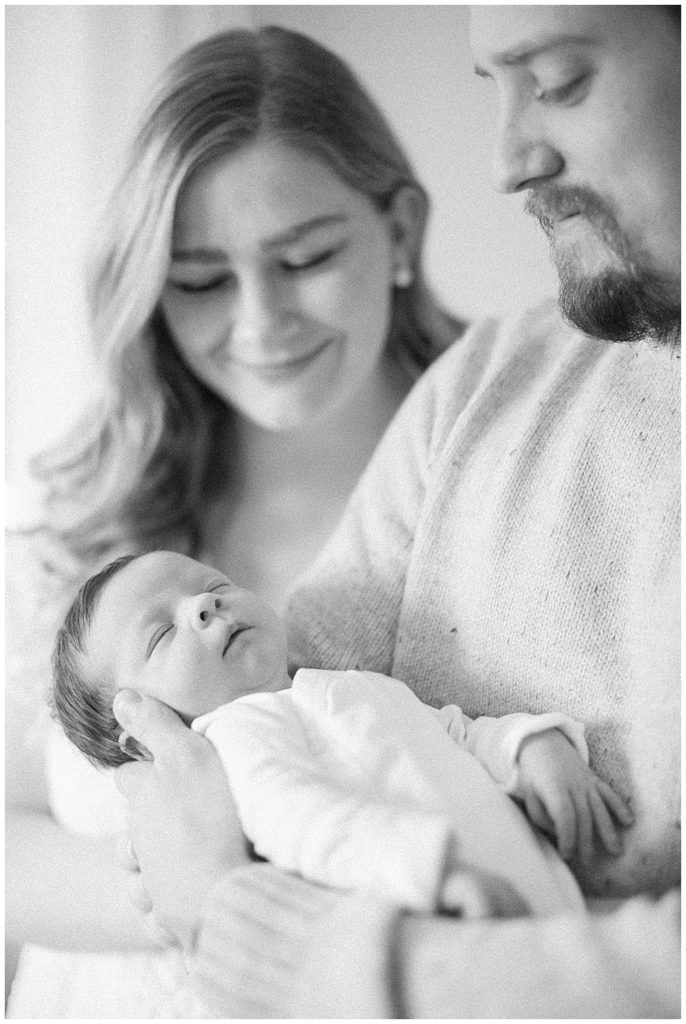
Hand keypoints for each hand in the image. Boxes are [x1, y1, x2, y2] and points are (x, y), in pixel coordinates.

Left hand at [113, 690, 250, 949]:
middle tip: (181, 820)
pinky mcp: (168, 920)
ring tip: (181, 862)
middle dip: (145, 829)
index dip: (142, 774)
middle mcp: (139, 841)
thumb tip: (121, 697)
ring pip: (138, 877)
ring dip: (151, 871)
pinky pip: (156, 916)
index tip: (161, 772)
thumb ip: (154, 725)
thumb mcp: (187, 753)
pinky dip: (164, 908)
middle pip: (129, 832)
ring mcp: (152, 884)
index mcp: (143, 796)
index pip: (128, 777)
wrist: (225, 887)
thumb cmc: (210, 814)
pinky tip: (185, 898)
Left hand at [516, 729, 632, 863]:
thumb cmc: (532, 774)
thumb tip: (559, 833)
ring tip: (615, 851)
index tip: (566, 854)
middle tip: (586, 861)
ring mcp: (585, 781)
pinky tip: (629, 821)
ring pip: (599, 808)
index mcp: (554, 789)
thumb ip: (541, 816)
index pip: (565, 816)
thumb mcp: (528, 795)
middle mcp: (572, 785)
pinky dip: (619, 807)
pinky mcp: (593, 779)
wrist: (542, 743)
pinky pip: (608, 793)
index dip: (567, 837)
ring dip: (607, 830)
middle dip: (585, 842)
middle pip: (583, 817)